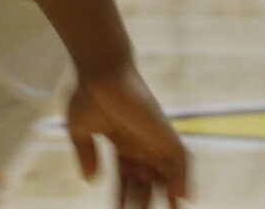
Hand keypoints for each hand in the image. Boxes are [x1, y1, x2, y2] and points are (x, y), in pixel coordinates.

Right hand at [67, 65, 188, 207]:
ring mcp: (153, 139)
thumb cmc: (87, 93)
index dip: (122, 199)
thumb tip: (91, 181)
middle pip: (147, 183)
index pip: (126, 180)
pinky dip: (184, 179)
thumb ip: (85, 154)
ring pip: (166, 176)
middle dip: (143, 203)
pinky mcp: (164, 132)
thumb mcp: (79, 130)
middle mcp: (140, 144)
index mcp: (121, 144)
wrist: (100, 70)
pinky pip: (182, 160)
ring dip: (167, 197)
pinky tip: (181, 199)